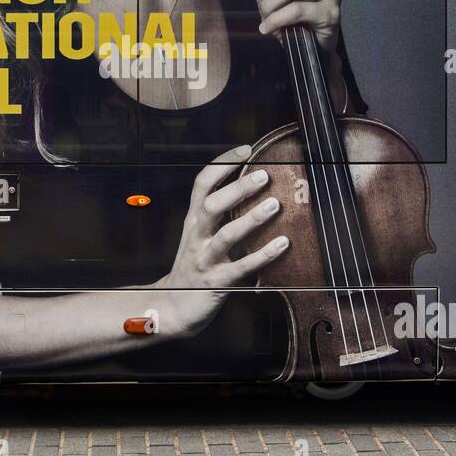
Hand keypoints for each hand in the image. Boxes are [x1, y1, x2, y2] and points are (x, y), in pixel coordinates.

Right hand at [151, 144, 289, 338]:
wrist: (172, 306)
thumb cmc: (194, 265)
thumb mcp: (199, 234)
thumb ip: (217, 213)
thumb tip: (249, 186)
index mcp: (193, 220)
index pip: (202, 183)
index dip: (223, 164)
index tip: (246, 149)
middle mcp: (197, 235)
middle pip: (212, 205)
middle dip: (237, 188)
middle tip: (264, 175)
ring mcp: (205, 258)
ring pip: (226, 235)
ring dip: (251, 219)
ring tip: (274, 204)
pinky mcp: (217, 282)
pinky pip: (242, 267)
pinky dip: (263, 255)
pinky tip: (283, 244)